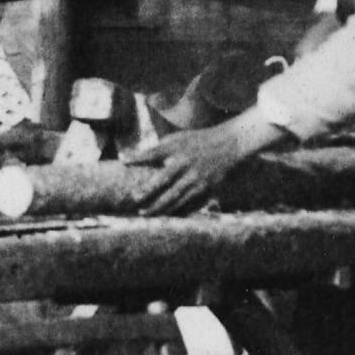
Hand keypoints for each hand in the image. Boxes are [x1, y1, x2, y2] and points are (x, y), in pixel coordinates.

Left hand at [127, 111, 285, 215]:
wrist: (230, 144)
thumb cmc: (199, 141)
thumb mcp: (179, 138)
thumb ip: (161, 148)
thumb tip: (138, 160)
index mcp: (177, 147)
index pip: (154, 152)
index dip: (138, 157)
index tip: (124, 162)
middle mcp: (186, 162)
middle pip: (162, 181)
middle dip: (146, 193)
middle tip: (133, 201)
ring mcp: (197, 177)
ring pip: (175, 197)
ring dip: (159, 207)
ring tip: (144, 213)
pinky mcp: (207, 187)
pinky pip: (189, 203)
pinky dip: (177, 211)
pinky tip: (166, 216)